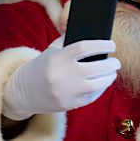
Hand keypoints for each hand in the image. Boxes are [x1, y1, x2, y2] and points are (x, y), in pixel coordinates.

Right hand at [2, 36, 119, 119]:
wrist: (23, 92)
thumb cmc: (42, 67)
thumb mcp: (51, 51)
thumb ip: (70, 42)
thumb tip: (94, 36)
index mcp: (59, 58)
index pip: (86, 47)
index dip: (102, 45)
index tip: (112, 45)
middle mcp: (64, 75)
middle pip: (97, 67)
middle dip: (111, 64)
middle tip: (116, 62)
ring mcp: (68, 91)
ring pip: (98, 84)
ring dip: (109, 78)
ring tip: (112, 73)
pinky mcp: (71, 104)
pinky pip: (92, 96)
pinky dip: (101, 89)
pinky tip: (103, 83)